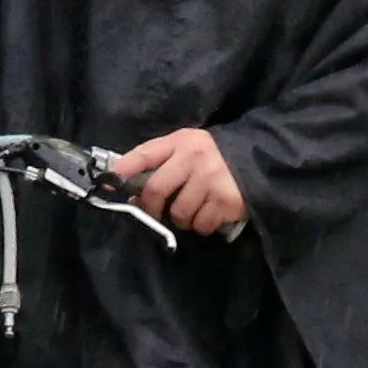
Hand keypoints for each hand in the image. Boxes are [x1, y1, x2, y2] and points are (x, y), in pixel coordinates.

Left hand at [113, 127, 247, 236]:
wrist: (259, 159)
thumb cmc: (216, 156)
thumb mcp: (189, 145)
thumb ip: (162, 157)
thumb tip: (125, 177)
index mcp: (182, 142)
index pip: (146, 153)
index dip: (124, 169)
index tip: (108, 182)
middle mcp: (194, 158)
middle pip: (156, 190)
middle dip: (150, 207)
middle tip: (153, 212)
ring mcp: (210, 180)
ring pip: (178, 213)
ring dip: (181, 218)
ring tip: (192, 209)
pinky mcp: (225, 201)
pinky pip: (201, 224)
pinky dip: (202, 225)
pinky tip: (210, 214)